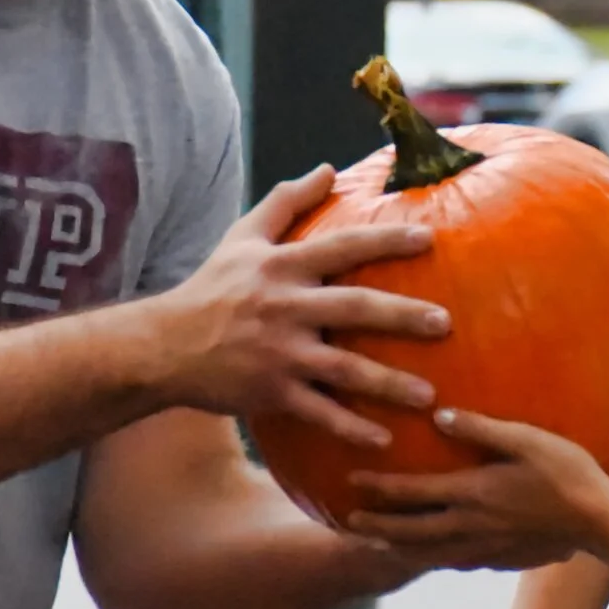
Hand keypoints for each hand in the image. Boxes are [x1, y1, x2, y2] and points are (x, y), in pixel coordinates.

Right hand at [155, 168, 448, 445]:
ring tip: (429, 397)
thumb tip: (328, 169)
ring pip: (343, 369)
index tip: (429, 240)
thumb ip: (287, 201)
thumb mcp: (243, 236)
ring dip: (388, 385)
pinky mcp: (271, 393)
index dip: (384, 241)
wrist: (164, 347)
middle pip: (353, 308)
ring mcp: (279, 354)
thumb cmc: (213, 287)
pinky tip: (385, 440)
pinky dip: (350, 428)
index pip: (342, 247)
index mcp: (282, 266)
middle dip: (402, 316)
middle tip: (444, 324)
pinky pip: (319, 413)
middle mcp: (285, 307)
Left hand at [342, 408, 608, 556]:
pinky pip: (453, 562)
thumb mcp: (527, 440)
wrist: (597, 521)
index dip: (380, 488)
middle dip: (377, 527)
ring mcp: (484, 548)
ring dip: (397, 547)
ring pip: (428, 553)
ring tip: (376, 544)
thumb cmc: (567, 471)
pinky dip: (430, 559)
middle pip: (410, 531)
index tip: (352, 481)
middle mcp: (470, 526)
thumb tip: (439, 415)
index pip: (413, 492)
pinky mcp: (498, 559)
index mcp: (473, 493)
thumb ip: (482, 429)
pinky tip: (427, 555)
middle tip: (349, 522)